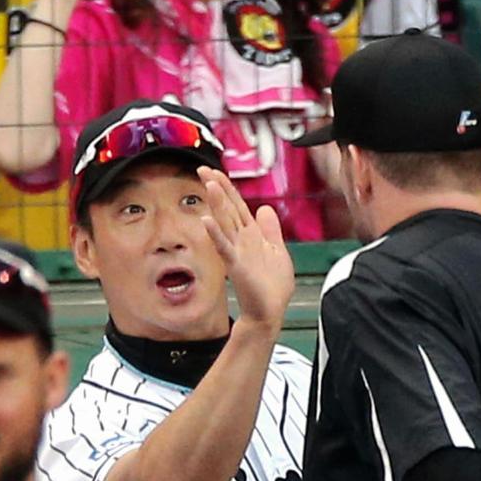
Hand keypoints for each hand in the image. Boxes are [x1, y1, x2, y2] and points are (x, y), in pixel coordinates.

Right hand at [198, 166, 294, 335]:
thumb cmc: (272, 287)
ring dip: (217, 204)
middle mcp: (242, 241)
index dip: (228, 187)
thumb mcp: (277, 251)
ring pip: (225, 223)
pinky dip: (216, 235)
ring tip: (209, 185)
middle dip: (217, 188)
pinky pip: (225, 248)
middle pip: (228, 209)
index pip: (237, 206)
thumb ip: (271, 230)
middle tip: (202, 169)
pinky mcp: (237, 266)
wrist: (269, 312)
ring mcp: (237, 252)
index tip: (215, 171)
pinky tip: (207, 221)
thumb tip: (265, 209)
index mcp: (252, 235)